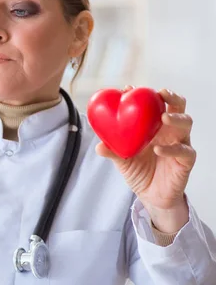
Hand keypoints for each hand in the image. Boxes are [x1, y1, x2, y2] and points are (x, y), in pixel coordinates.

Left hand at [96, 87, 194, 232]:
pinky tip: (158, 150)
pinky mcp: (186, 161)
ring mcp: (179, 144)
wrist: (152, 196)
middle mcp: (169, 131)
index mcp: (154, 126)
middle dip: (172, 97)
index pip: (154, 104)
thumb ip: (112, 151)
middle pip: (178, 107)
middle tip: (161, 94)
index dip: (143, 94)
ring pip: (186, 124)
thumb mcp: (122, 160)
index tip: (128, 88)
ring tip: (164, 118)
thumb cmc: (139, 171)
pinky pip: (184, 151)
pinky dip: (172, 149)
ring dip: (176, 118)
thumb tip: (98, 146)